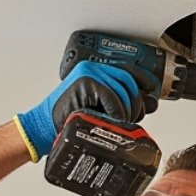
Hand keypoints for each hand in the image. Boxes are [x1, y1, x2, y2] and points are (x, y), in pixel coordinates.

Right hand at [15, 61, 156, 160]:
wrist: (44, 127)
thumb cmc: (69, 120)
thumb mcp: (100, 109)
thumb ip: (121, 103)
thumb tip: (149, 103)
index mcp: (96, 71)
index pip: (128, 70)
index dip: (144, 80)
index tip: (151, 92)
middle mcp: (93, 68)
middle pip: (129, 80)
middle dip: (136, 102)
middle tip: (133, 118)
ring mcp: (89, 73)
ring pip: (123, 90)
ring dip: (126, 111)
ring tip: (119, 123)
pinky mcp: (85, 82)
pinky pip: (112, 97)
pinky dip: (117, 112)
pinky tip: (113, 120)